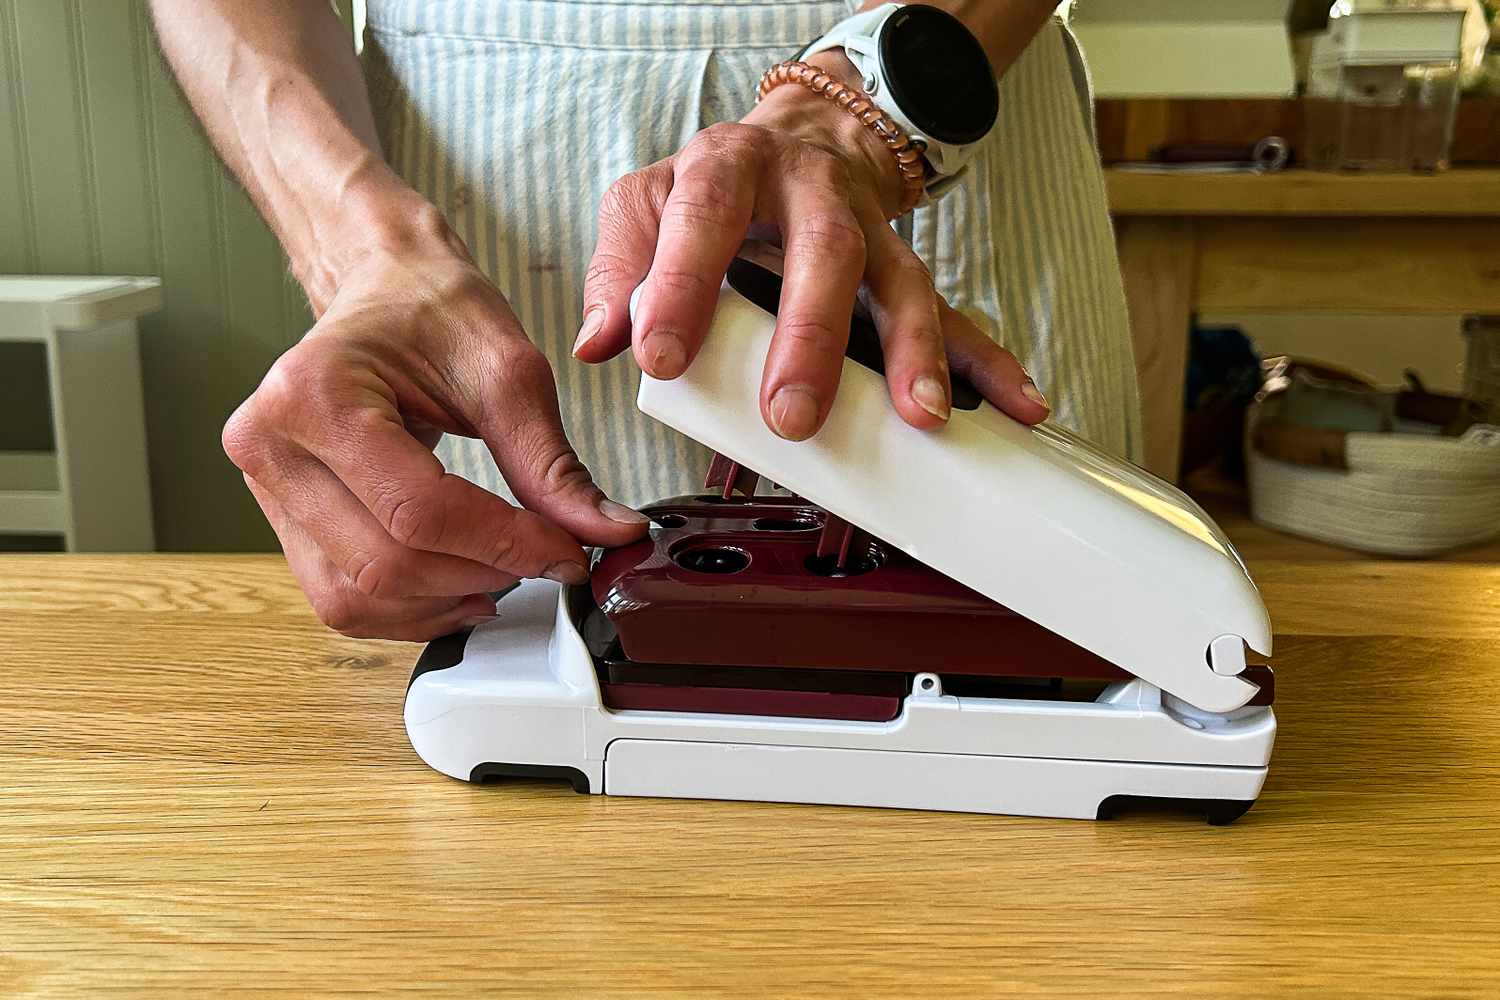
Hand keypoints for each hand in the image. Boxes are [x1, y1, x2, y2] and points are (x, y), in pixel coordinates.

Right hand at [224, 204, 647, 640]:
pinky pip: (340, 597)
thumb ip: (551, 464)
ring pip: (355, 596)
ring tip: (504, 575)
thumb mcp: (507, 371)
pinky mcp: (281, 518)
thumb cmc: (432, 310)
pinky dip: (407, 608)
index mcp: (313, 394)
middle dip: (481, 575)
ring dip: (442, 603)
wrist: (384, 287)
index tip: (568, 553)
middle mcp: (268, 444)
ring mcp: (264, 487)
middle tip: (547, 560)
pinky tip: (460, 586)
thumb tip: (606, 532)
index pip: (418, 511)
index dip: (504, 545)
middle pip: (384, 563)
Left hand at [574, 52, 1049, 440]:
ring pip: (902, 283)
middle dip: (811, 335)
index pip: (701, 218)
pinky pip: (954, 313)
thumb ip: (619, 269)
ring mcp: (869, 232)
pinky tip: (1015, 404)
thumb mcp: (649, 204)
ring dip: (915, 352)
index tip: (660, 356)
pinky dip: (986, 362)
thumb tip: (596, 341)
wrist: (804, 138)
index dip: (678, 285)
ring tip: (924, 414)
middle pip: (822, 251)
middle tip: (790, 414)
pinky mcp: (906, 270)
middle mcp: (809, 193)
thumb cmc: (717, 188)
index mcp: (728, 170)